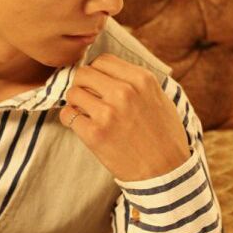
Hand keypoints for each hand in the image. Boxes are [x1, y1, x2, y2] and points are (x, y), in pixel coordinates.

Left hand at [59, 53, 190, 181]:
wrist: (166, 173)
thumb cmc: (164, 135)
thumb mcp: (159, 98)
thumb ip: (135, 80)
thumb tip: (108, 69)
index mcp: (141, 79)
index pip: (102, 60)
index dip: (96, 70)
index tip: (96, 81)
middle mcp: (124, 92)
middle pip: (83, 72)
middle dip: (82, 83)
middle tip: (87, 95)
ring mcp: (108, 113)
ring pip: (72, 92)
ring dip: (75, 101)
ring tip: (84, 111)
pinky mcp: (94, 134)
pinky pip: (67, 114)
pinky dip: (70, 118)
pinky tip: (81, 123)